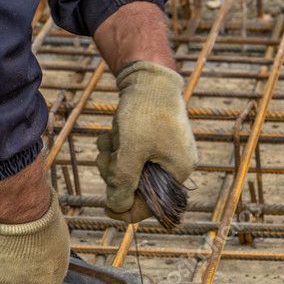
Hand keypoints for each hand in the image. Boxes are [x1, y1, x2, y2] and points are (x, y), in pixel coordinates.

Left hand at [96, 61, 195, 223]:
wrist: (148, 73)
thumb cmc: (144, 113)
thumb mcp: (130, 152)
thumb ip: (123, 183)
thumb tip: (117, 209)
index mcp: (178, 172)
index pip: (151, 205)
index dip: (127, 209)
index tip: (106, 209)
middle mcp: (174, 164)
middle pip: (136, 186)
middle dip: (116, 172)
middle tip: (107, 156)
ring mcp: (163, 151)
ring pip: (128, 169)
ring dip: (112, 157)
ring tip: (110, 138)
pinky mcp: (151, 138)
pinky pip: (129, 152)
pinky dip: (116, 145)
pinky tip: (112, 131)